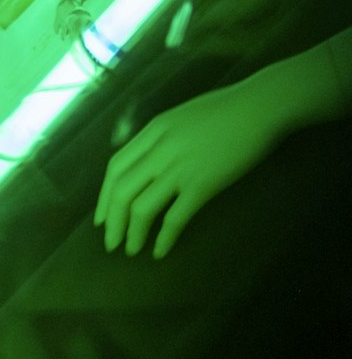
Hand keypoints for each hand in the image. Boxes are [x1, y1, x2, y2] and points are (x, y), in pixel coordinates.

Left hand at [93, 78, 284, 258]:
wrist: (256, 107)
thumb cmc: (224, 109)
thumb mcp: (180, 117)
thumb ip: (161, 138)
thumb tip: (147, 163)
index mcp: (152, 130)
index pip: (116, 167)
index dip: (105, 196)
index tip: (102, 218)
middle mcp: (159, 149)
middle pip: (122, 189)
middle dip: (113, 220)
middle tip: (111, 243)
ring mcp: (179, 166)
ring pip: (142, 206)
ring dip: (133, 233)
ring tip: (132, 251)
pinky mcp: (203, 184)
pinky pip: (175, 216)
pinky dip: (165, 237)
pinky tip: (161, 251)